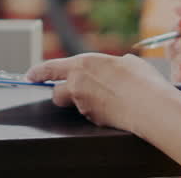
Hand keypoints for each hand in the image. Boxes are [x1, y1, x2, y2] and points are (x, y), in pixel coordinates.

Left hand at [26, 53, 180, 134]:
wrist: (149, 106)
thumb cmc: (141, 80)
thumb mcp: (126, 61)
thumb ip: (111, 64)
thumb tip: (114, 68)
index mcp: (82, 64)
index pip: (50, 68)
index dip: (38, 72)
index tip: (30, 75)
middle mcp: (77, 84)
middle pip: (57, 93)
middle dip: (63, 93)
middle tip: (78, 90)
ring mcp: (83, 105)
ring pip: (75, 104)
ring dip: (85, 102)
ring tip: (108, 97)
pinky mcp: (93, 120)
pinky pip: (90, 113)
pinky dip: (98, 110)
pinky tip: (115, 107)